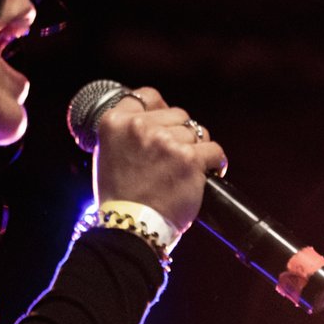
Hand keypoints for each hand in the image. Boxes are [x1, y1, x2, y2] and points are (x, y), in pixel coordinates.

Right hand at [92, 86, 227, 232]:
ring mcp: (165, 141)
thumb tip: (155, 117)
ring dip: (196, 151)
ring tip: (186, 171)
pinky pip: (213, 150)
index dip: (161, 110)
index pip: (147, 96)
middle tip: (173, 159)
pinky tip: (208, 173)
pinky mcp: (188, 158)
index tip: (166, 122)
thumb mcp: (108, 154)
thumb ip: (126, 132)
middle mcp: (139, 127)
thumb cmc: (119, 196)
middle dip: (180, 134)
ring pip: (197, 133)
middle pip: (177, 115)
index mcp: (115, 122)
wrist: (129, 227)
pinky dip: (215, 163)